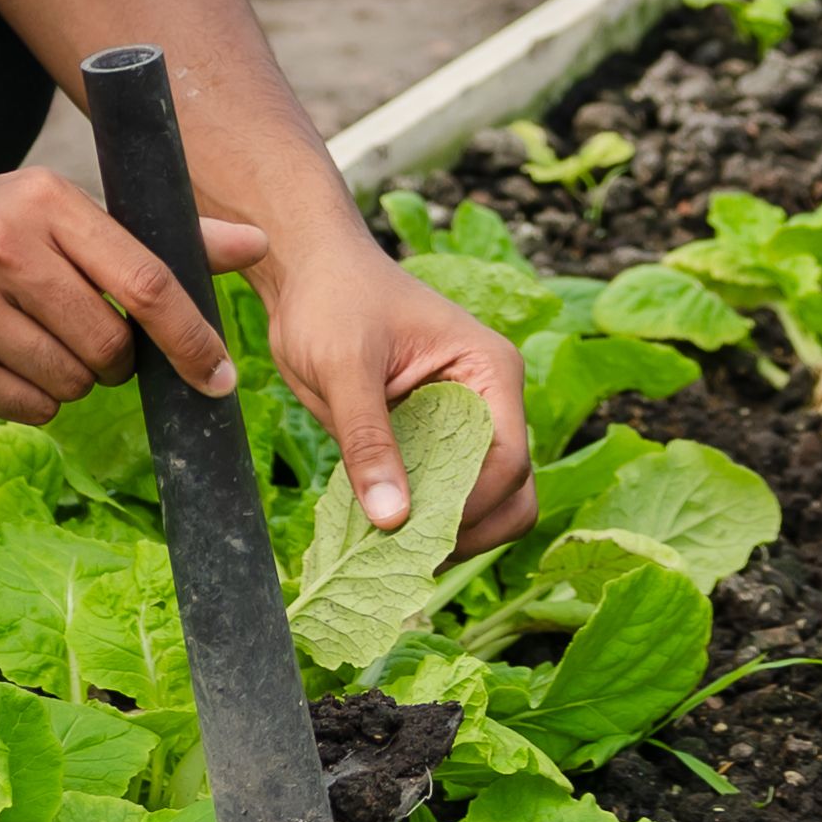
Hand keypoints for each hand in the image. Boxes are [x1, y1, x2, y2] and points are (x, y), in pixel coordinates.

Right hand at [0, 171, 263, 423]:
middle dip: (114, 360)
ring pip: (74, 383)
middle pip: (111, 345)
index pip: (144, 280)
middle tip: (80, 339)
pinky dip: (30, 399)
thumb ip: (150, 236)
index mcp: (40, 200)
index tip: (218, 373)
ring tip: (23, 342)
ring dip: (68, 380)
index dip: (190, 335)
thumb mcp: (51, 214)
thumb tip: (256, 243)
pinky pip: (32, 408)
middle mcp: (1, 247)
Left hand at [261, 236, 535, 555]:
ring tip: (392, 543)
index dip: (471, 507)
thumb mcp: (343, 368)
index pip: (508, 460)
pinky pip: (444, 489)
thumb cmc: (331, 299)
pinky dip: (422, 514)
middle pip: (513, 491)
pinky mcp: (434, 436)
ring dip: (447, 528)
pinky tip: (381, 525)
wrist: (308, 270)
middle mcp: (492, 399)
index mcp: (490, 371)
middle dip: (469, 528)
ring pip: (486, 499)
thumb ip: (368, 440)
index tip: (415, 530)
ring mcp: (466, 420)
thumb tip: (391, 519)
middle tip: (409, 551)